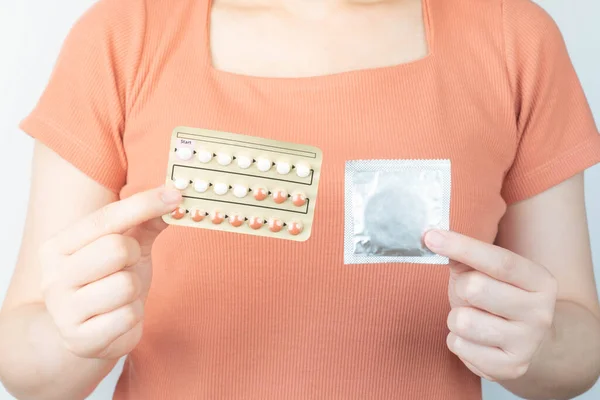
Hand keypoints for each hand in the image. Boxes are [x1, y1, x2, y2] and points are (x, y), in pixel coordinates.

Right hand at [39, 187, 180, 359]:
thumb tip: (171, 197)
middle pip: (116, 248)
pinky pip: (127, 316)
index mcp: (58, 246)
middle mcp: (53, 276)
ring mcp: (63, 310)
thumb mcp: (126, 247)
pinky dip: (133, 316)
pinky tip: (118, 317)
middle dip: (133, 256)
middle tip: (126, 267)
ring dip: (134, 290)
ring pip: (125, 285)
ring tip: (121, 296)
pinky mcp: (80, 340)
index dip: (144, 204)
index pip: (106, 217)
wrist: (88, 335)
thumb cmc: (106, 282)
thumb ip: (145, 221)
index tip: (175, 195)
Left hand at [424, 230, 557, 381]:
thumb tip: (433, 239)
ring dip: (456, 318)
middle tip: (468, 295)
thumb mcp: (487, 273)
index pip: (499, 261)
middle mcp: (541, 313)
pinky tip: (474, 339)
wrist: (525, 341)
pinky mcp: (510, 368)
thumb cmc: (498, 297)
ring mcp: (528, 343)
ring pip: (463, 321)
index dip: (462, 247)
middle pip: (475, 288)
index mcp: (540, 281)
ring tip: (472, 318)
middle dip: (460, 288)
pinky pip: (459, 346)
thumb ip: (465, 257)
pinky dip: (457, 340)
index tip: (430, 237)